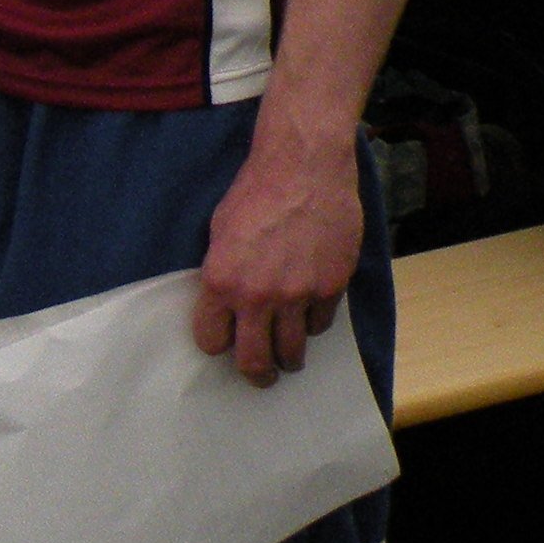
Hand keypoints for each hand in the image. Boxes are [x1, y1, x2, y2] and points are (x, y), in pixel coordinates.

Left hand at [193, 132, 361, 386]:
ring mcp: (298, 295)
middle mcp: (258, 296)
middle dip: (258, 375)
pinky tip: (310, 309)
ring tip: (289, 355)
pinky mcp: (331, 287)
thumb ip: (223, 274)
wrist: (304, 166)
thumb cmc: (255, 192)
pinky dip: (314, 321)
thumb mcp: (220, 231)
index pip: (211, 341)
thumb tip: (226, 305)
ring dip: (290, 356)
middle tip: (262, 376)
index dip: (218, 344)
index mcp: (222, 281)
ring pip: (294, 351)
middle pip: (255, 362)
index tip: (225, 343)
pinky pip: (321, 324)